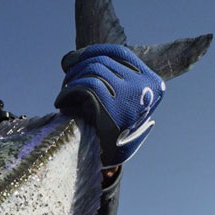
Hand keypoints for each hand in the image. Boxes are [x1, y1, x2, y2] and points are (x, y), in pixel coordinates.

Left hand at [54, 44, 164, 165]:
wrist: (114, 162)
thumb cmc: (115, 131)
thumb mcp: (125, 103)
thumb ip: (115, 79)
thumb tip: (77, 56)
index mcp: (153, 84)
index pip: (120, 53)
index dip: (93, 52)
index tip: (74, 59)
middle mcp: (145, 88)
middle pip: (103, 62)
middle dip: (79, 67)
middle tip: (67, 77)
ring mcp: (130, 97)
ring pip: (92, 71)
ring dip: (73, 79)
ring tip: (66, 92)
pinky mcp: (112, 107)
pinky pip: (85, 86)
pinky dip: (68, 91)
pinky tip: (61, 101)